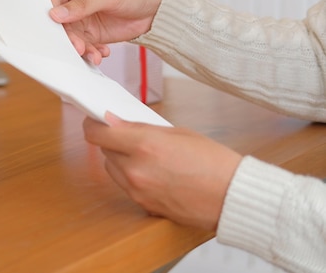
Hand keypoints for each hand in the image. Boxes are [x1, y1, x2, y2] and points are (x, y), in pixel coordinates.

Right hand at [49, 0, 162, 64]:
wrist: (154, 10)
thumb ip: (82, 5)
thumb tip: (56, 13)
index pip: (53, 0)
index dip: (51, 16)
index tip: (55, 31)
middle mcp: (74, 0)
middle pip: (60, 22)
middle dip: (69, 37)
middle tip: (79, 47)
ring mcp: (81, 18)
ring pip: (71, 36)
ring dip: (81, 48)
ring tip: (94, 54)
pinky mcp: (89, 33)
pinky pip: (83, 45)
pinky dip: (90, 52)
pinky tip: (101, 53)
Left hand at [84, 112, 241, 230]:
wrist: (232, 197)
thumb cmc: (213, 163)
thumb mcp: (177, 132)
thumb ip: (142, 128)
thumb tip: (117, 122)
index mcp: (144, 146)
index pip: (98, 134)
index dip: (93, 124)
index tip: (95, 120)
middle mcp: (135, 170)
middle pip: (104, 150)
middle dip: (113, 141)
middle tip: (128, 135)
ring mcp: (137, 190)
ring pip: (112, 169)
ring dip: (120, 159)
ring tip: (146, 156)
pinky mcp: (143, 206)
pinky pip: (125, 186)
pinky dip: (132, 177)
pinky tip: (153, 172)